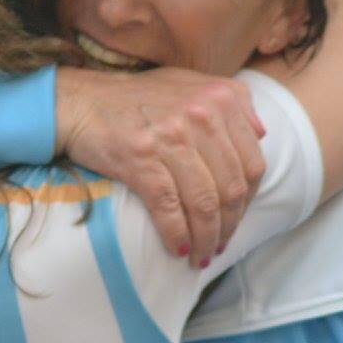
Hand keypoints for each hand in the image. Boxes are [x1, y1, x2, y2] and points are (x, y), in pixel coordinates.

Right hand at [55, 66, 266, 267]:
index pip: (252, 164)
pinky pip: (169, 208)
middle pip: (231, 188)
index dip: (248, 202)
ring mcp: (171, 136)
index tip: (235, 220)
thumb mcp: (191, 85)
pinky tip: (178, 250)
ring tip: (201, 256)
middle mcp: (202, 114)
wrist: (80, 101)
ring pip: (204, 203)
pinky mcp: (141, 158)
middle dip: (228, 226)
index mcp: (221, 98)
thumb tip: (262, 134)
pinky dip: (177, 235)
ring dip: (205, 238)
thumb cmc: (137, 98)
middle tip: (218, 246)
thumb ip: (231, 102)